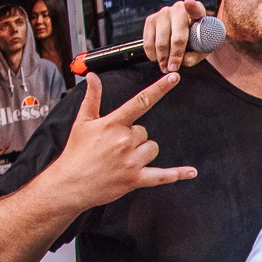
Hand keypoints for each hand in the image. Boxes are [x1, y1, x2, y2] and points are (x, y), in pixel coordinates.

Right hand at [41, 73, 187, 208]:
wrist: (70, 184)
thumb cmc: (76, 152)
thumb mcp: (82, 122)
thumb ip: (92, 98)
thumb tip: (92, 76)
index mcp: (113, 124)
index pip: (141, 101)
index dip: (160, 88)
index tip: (174, 77)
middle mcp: (124, 140)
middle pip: (145, 132)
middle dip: (134, 138)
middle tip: (114, 148)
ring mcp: (131, 160)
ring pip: (152, 149)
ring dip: (143, 153)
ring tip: (122, 160)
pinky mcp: (135, 179)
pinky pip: (162, 175)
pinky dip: (177, 174)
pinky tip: (191, 172)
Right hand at [142, 0, 212, 72]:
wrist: (186, 31)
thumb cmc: (198, 40)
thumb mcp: (203, 48)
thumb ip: (194, 56)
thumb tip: (177, 62)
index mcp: (198, 12)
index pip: (196, 9)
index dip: (192, 6)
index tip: (189, 3)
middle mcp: (179, 9)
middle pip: (176, 37)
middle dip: (174, 56)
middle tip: (173, 68)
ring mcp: (163, 13)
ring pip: (161, 42)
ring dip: (162, 59)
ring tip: (166, 67)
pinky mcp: (151, 19)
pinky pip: (148, 42)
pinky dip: (152, 55)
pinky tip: (158, 59)